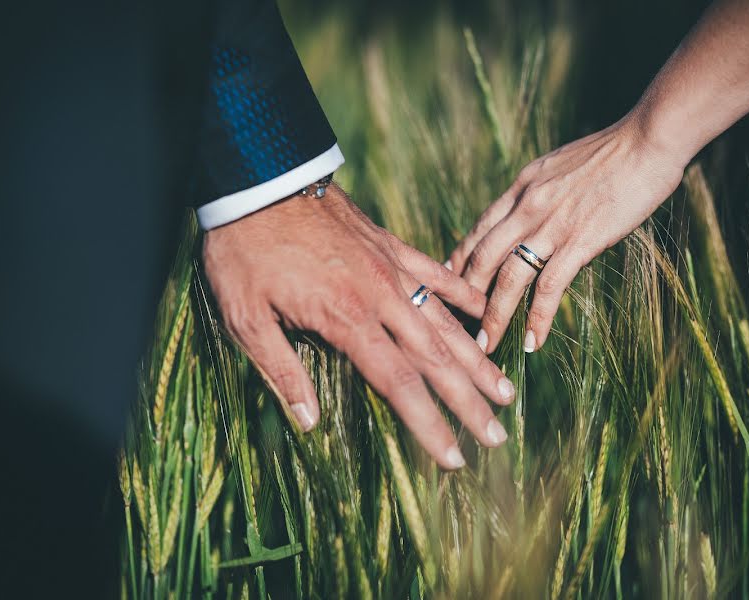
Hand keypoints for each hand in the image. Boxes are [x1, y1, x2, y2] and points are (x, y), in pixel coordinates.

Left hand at [203, 184, 514, 468]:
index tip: (454, 457)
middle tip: (498, 436)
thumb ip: (281, 370)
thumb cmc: (244, 250)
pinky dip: (461, 294)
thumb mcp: (245, 317)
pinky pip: (435, 272)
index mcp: (347, 319)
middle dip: (469, 402)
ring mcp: (391, 268)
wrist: (259, 177)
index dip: (430, 424)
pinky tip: (483, 312)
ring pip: (445, 322)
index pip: (400, 384)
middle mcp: (381, 297)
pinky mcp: (389, 245)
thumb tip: (309, 422)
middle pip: (435, 360)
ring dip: (476, 360)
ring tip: (504, 391)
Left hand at [448, 116, 684, 353]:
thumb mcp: (559, 166)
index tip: (448, 285)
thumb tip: (533, 218)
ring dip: (494, 317)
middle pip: (482, 258)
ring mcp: (551, 225)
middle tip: (457, 325)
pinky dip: (537, 318)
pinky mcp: (580, 241)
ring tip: (486, 346)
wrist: (647, 140)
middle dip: (465, 296)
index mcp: (521, 186)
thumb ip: (540, 192)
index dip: (459, 261)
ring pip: (508, 279)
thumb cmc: (613, 152)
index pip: (479, 230)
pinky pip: (549, 287)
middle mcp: (527, 206)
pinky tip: (532, 341)